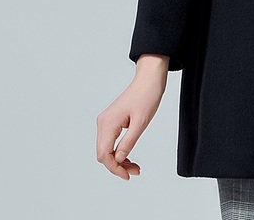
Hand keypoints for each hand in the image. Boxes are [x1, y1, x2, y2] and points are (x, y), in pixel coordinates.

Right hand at [95, 61, 167, 179]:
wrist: (150, 78)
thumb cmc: (147, 95)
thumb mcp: (141, 122)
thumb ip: (128, 142)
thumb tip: (119, 160)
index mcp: (108, 123)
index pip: (104, 155)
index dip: (115, 169)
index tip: (128, 175)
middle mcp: (103, 122)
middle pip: (103, 153)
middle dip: (117, 166)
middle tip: (134, 171)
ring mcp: (106, 121)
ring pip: (107, 148)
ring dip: (118, 160)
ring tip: (134, 166)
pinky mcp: (112, 120)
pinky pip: (111, 141)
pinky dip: (119, 151)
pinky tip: (129, 156)